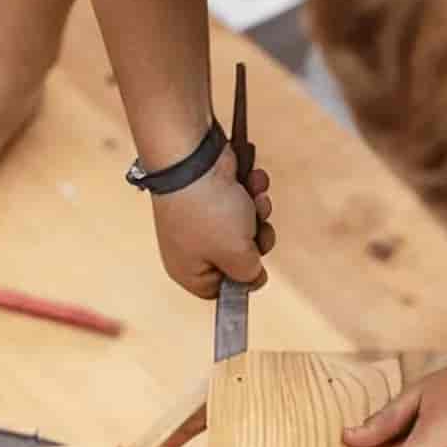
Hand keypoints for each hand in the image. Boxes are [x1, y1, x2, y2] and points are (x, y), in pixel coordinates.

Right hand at [150, 152, 272, 299]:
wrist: (194, 156)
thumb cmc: (210, 211)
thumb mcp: (238, 256)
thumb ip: (250, 275)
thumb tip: (254, 277)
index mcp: (188, 270)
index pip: (221, 291)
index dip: (242, 281)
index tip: (255, 267)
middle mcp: (192, 246)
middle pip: (239, 257)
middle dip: (256, 239)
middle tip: (256, 228)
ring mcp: (202, 218)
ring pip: (245, 226)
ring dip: (257, 211)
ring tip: (253, 198)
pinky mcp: (213, 193)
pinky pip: (241, 199)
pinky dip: (250, 190)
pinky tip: (250, 180)